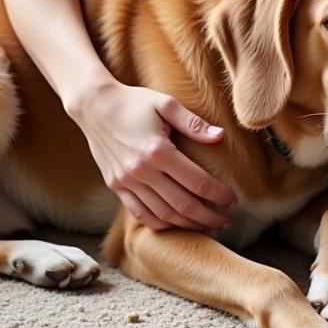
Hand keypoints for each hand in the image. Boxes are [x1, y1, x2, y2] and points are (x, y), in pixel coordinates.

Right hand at [66, 80, 237, 230]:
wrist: (95, 106)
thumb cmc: (134, 102)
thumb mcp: (166, 104)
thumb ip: (193, 123)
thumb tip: (220, 136)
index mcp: (158, 151)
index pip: (196, 181)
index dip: (218, 194)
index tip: (233, 200)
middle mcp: (141, 171)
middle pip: (182, 204)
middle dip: (208, 216)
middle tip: (226, 221)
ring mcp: (126, 182)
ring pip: (162, 214)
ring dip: (186, 224)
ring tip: (206, 225)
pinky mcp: (116, 186)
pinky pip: (140, 213)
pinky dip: (160, 223)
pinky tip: (176, 223)